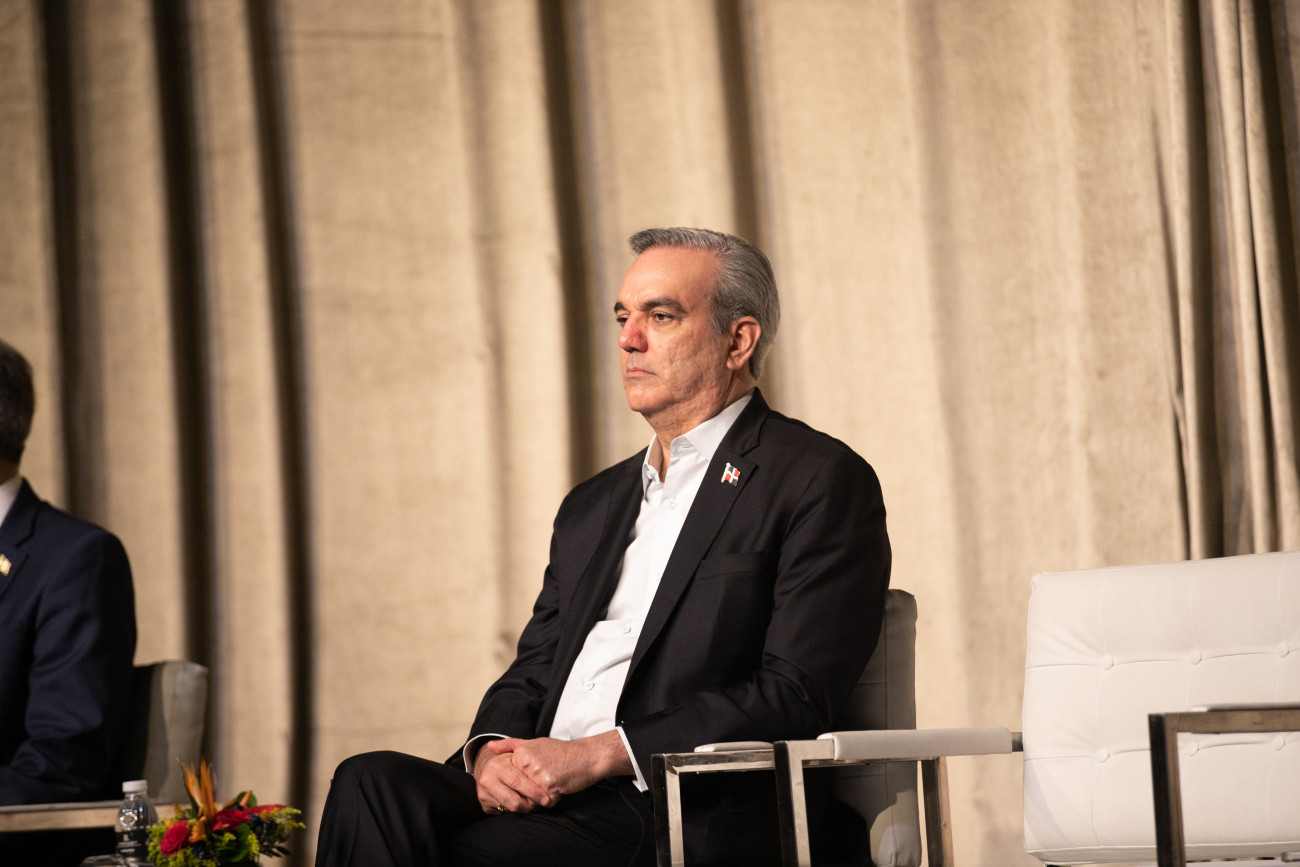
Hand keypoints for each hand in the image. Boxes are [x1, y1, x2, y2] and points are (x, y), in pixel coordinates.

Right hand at [472, 741, 552, 813]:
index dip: (534, 791)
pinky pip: (505, 812)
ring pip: (511, 809)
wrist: (487, 771)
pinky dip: (517, 811)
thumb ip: (510, 744)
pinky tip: (524, 805)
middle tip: (544, 803)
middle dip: (532, 804)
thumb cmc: (506, 762)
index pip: (517, 782)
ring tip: (536, 804)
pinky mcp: (485, 807)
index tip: (547, 797)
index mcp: (496, 766)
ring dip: (526, 809)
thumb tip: (491, 744)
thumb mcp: (511, 751)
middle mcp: (487, 781)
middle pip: (514, 800)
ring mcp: (484, 795)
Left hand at [485, 730, 631, 800]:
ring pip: (532, 799)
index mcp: (521, 754)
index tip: (535, 776)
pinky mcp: (549, 786)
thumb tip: (489, 746)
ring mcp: (537, 775)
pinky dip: (553, 799)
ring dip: (542, 796)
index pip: (511, 780)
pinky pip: (545, 802)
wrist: (587, 756)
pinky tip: (561, 785)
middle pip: (520, 791)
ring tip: (554, 781)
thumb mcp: (534, 743)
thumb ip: (510, 745)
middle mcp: (527, 764)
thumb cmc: (561, 752)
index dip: (522, 784)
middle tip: (546, 780)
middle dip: (531, 793)